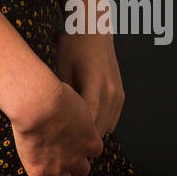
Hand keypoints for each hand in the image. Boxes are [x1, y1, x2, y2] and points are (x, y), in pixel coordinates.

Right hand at [10, 78, 103, 175]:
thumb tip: (69, 105)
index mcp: (90, 140)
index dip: (85, 147)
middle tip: (65, 158)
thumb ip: (75, 110)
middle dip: (76, 165)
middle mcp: (77, 157)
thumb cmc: (55, 95)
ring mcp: (59, 167)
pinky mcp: (40, 171)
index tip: (77, 141)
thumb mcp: (74, 99)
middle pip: (83, 170)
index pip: (94, 151)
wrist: (39, 105)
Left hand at [55, 23, 124, 137]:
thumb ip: (64, 96)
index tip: (60, 144)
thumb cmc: (73, 46)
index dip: (74, 136)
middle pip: (98, 128)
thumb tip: (55, 119)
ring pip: (107, 127)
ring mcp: (118, 94)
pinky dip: (100, 124)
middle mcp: (111, 92)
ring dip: (92, 134)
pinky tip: (83, 123)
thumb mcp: (62, 68)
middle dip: (81, 139)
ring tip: (72, 137)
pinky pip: (112, 120)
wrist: (93, 29)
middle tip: (63, 146)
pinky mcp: (121, 95)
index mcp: (95, 84)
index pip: (87, 122)